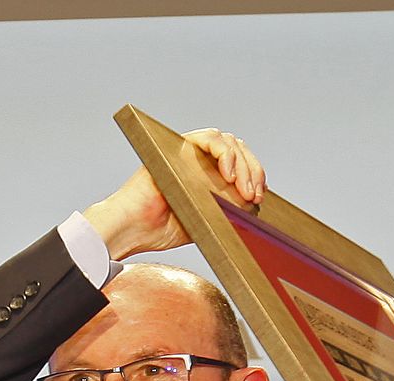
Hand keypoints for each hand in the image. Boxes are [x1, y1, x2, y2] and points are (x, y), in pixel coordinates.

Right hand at [82, 128, 264, 260]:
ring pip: (228, 142)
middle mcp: (201, 161)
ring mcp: (190, 152)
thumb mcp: (208, 220)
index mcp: (210, 177)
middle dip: (253, 171)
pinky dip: (224, 152)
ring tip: (244, 189)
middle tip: (254, 195)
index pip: (242, 165)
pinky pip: (209, 137)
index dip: (255, 177)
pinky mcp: (179, 146)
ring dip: (242, 164)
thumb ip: (230, 209)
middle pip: (239, 151)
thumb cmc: (163, 229)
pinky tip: (228, 174)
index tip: (259, 198)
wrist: (135, 229)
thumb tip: (256, 203)